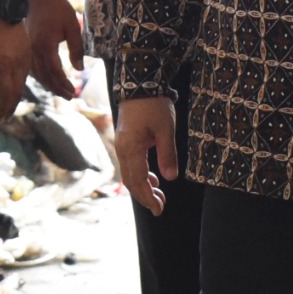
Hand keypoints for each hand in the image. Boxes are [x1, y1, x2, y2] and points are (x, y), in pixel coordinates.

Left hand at [0, 18, 29, 118]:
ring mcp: (24, 55)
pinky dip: (18, 80)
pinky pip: (25, 69)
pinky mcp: (26, 48)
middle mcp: (18, 62)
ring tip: (8, 103)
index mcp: (5, 64)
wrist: (2, 5)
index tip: (0, 119)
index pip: (8, 94)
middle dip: (11, 106)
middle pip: (17, 91)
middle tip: (4, 117)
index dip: (5, 109)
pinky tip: (12, 83)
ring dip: (15, 94)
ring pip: (23, 80)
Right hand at [25, 0, 86, 97]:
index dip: (63, 84)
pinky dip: (40, 76)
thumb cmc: (58, 8)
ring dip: (49, 84)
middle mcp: (34, 49)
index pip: (54, 71)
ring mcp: (28, 47)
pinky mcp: (27, 45)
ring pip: (37, 73)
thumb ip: (77, 48)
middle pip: (44, 76)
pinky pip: (32, 66)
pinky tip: (48, 79)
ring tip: (61, 91)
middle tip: (70, 96)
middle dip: (57, 88)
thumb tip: (80, 69)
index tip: (73, 91)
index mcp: (45, 45)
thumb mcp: (72, 26)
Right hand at [113, 97, 178, 215]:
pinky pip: (131, 164)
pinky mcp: (126, 141)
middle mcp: (123, 150)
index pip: (139, 181)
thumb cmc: (154, 105)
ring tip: (158, 196)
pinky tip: (153, 179)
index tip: (159, 210)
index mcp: (131, 149)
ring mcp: (122, 145)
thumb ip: (168, 154)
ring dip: (143, 187)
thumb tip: (170, 178)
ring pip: (130, 174)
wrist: (140, 83)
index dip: (148, 197)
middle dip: (145, 197)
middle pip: (131, 181)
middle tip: (159, 208)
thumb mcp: (166, 129)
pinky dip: (141, 175)